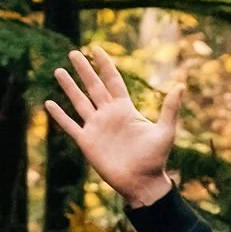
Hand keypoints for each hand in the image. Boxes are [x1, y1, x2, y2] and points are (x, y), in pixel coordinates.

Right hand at [44, 44, 181, 207]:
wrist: (142, 183)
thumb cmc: (155, 159)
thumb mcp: (165, 132)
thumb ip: (170, 109)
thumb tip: (181, 85)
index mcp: (125, 109)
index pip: (113, 81)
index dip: (105, 65)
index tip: (97, 49)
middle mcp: (109, 115)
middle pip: (93, 86)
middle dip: (84, 70)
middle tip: (73, 53)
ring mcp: (96, 127)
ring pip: (79, 102)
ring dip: (69, 87)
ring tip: (58, 71)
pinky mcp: (87, 142)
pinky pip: (70, 125)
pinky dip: (60, 115)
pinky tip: (49, 103)